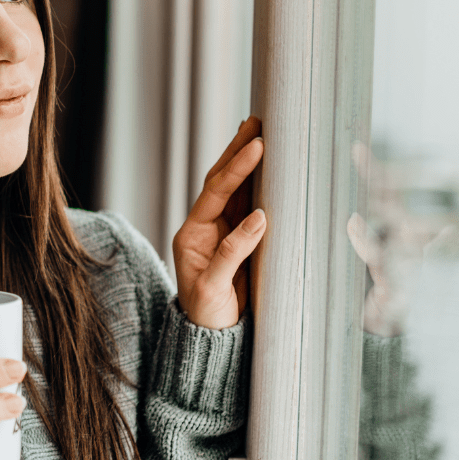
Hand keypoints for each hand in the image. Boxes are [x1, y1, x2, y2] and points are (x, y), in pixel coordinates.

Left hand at [172, 116, 265, 328]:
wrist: (210, 338)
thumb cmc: (208, 315)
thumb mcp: (215, 287)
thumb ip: (233, 253)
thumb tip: (260, 218)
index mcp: (191, 235)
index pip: (215, 193)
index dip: (236, 169)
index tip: (257, 147)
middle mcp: (204, 228)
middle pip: (220, 181)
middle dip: (237, 151)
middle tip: (256, 121)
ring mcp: (220, 231)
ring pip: (234, 189)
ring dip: (246, 161)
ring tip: (259, 131)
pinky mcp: (236, 239)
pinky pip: (246, 204)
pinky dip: (257, 182)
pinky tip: (267, 165)